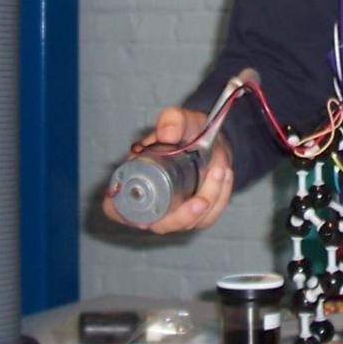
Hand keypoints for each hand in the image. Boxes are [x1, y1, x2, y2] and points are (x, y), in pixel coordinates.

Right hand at [101, 106, 234, 233]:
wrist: (210, 137)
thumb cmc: (185, 131)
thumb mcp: (179, 119)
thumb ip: (171, 119)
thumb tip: (167, 134)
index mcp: (134, 179)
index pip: (117, 209)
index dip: (125, 217)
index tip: (143, 220)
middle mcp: (152, 200)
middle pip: (160, 224)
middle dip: (182, 216)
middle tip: (201, 200)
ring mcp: (174, 211)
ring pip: (188, 222)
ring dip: (208, 201)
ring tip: (219, 170)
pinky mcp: (196, 214)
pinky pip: (208, 217)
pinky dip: (220, 199)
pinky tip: (225, 176)